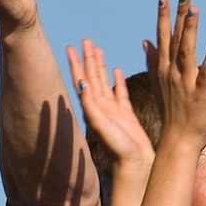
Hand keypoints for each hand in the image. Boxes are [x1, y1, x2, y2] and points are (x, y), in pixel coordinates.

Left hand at [68, 39, 152, 171]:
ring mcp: (113, 111)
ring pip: (105, 82)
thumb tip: (81, 83)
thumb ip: (91, 104)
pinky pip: (120, 93)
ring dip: (101, 66)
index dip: (76, 64)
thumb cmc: (117, 148)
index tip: (70, 47)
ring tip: (98, 49)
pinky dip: (117, 80)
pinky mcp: (126, 115)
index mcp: (93, 107)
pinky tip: (116, 70)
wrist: (135, 165)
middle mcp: (100, 107)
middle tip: (86, 40)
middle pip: (92, 77)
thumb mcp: (101, 124)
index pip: (82, 80)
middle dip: (88, 59)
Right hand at [149, 0, 205, 151]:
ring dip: (190, 31)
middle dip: (177, 16)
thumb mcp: (159, 84)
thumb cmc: (172, 114)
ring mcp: (185, 83)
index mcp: (163, 70)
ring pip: (187, 52)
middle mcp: (171, 73)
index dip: (163, 17)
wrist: (178, 141)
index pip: (163, 38)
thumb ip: (153, 60)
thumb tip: (146, 41)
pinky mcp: (199, 94)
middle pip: (174, 39)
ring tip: (194, 10)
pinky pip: (205, 74)